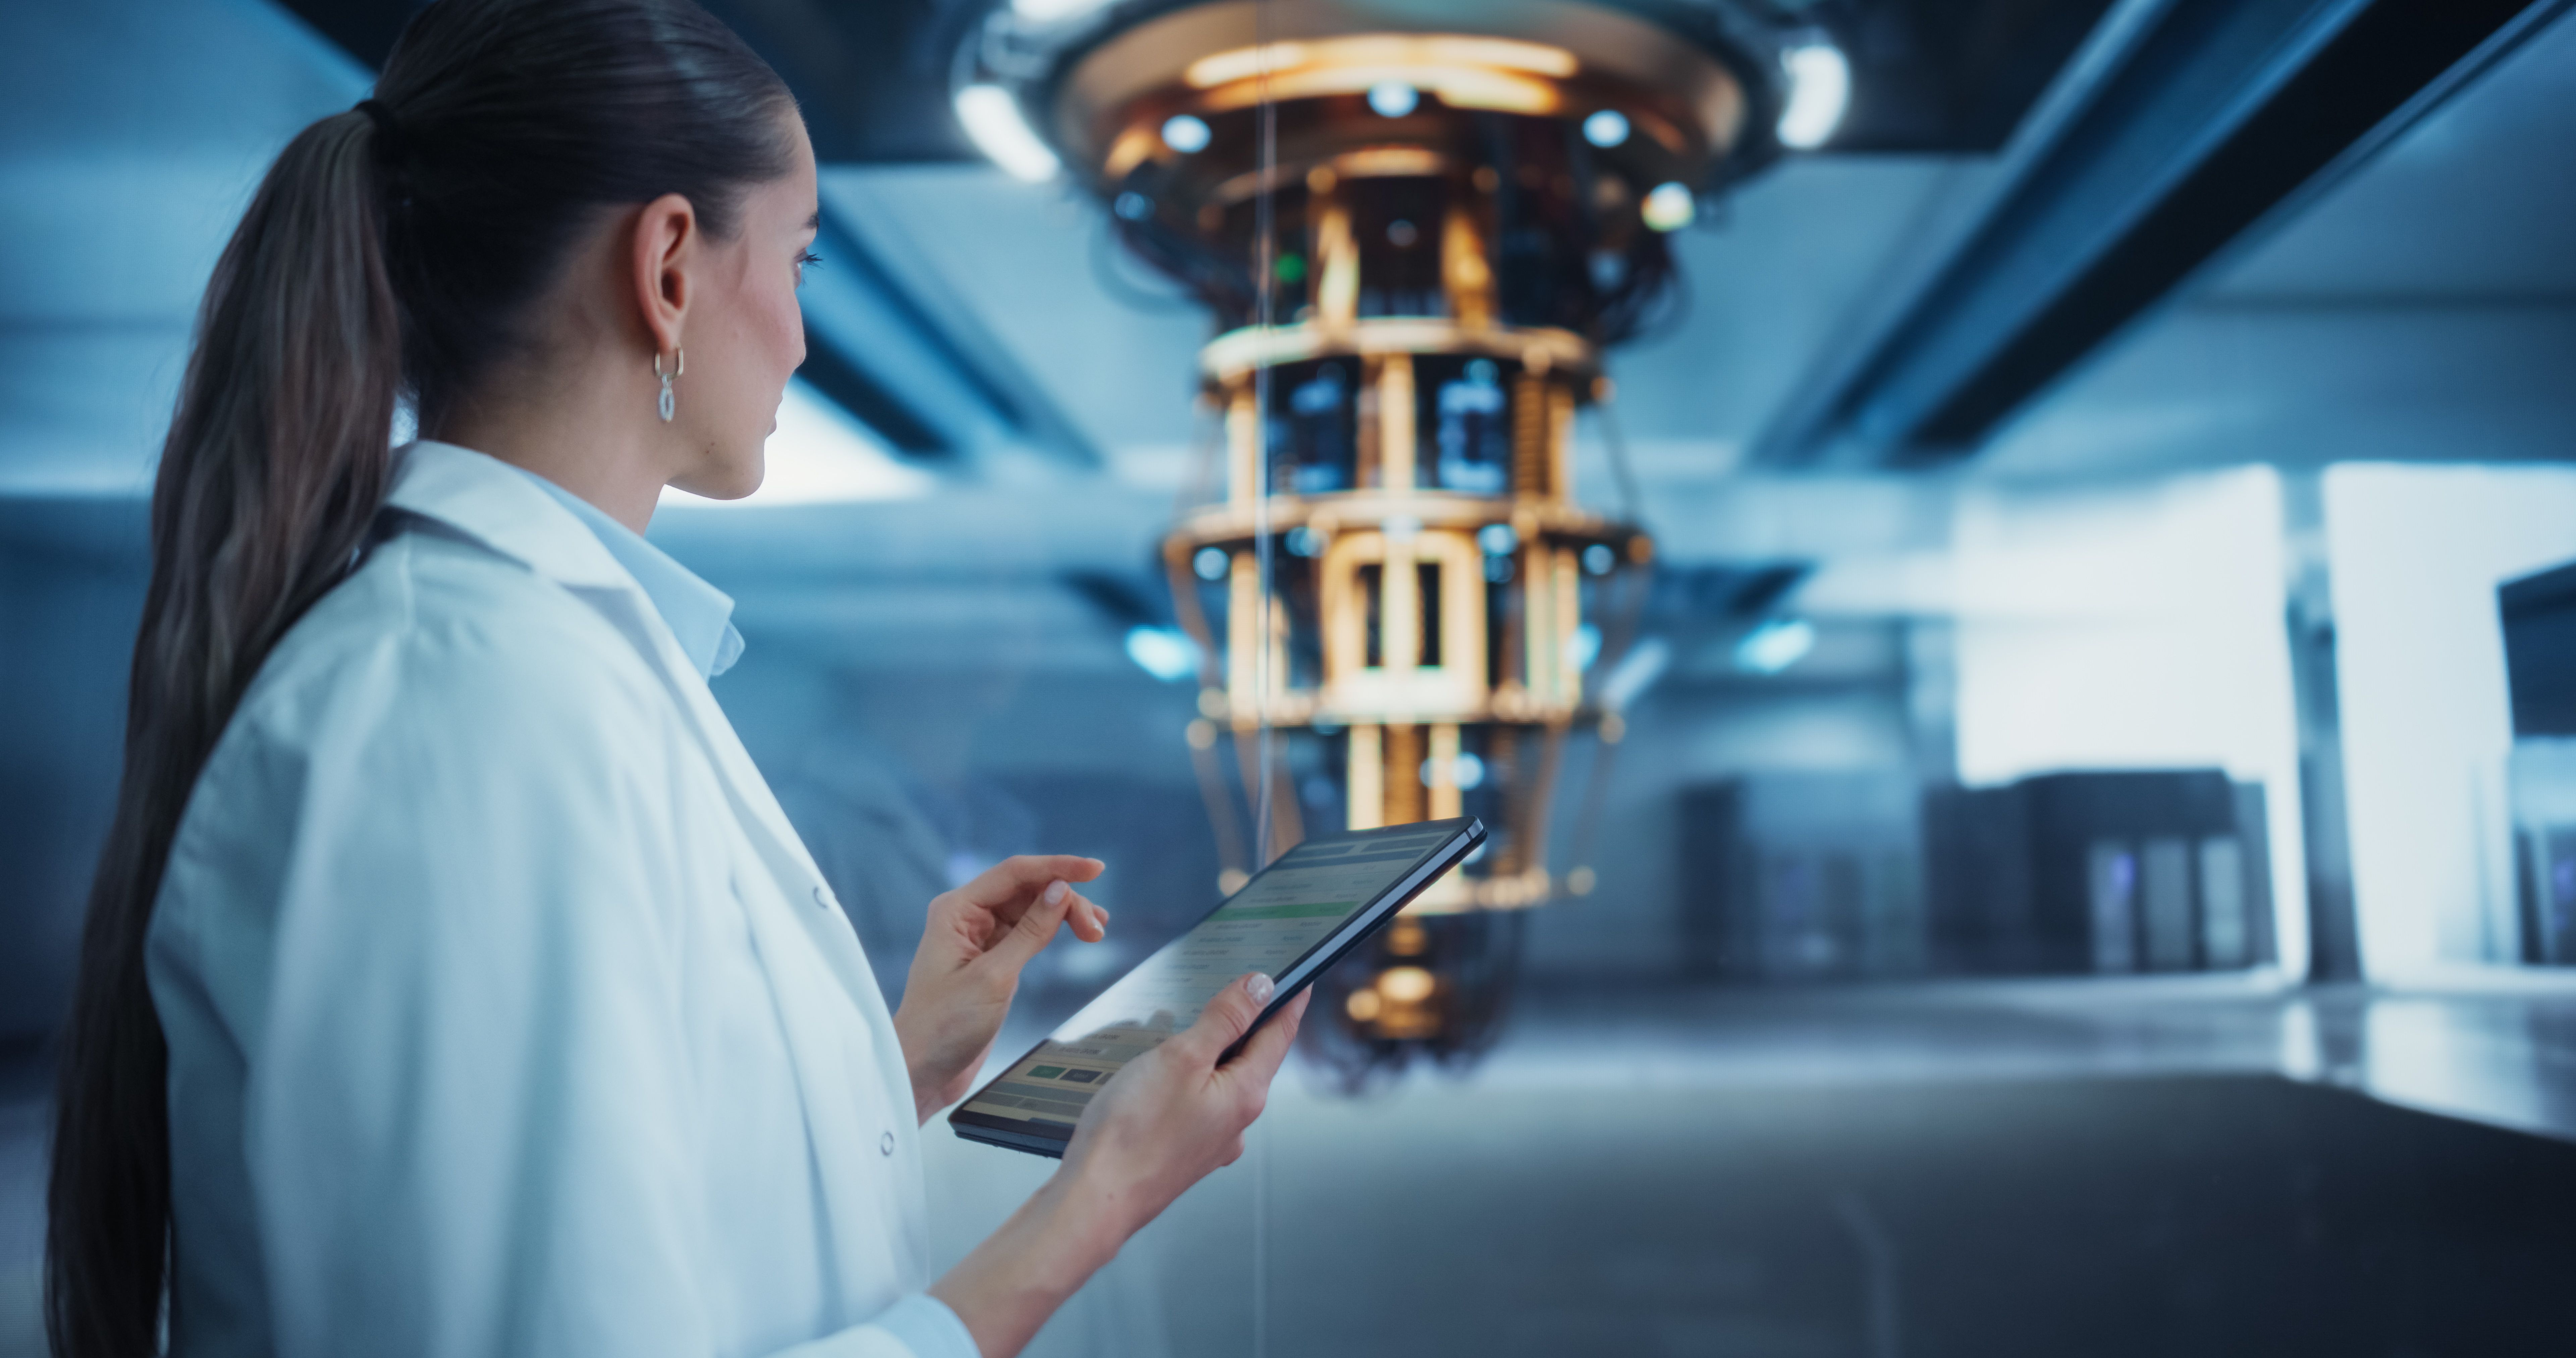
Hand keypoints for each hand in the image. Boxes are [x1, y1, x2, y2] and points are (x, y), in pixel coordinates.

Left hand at [893, 854, 1107, 1122]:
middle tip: (1096, 927)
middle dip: (1066, 899)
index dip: (1058, 867)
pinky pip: (1028, 931)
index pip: (1014, 872)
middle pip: (1027, 889)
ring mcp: (979, 937)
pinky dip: (1054, 931)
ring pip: (1032, 909)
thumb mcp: (994, 978)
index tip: (1096, 869)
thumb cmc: (943, 1026)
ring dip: (1065, 915)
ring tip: (1095, 932)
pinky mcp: (992, 959)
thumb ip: (1030, 932)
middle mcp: (966, 916)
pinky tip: (1076, 934)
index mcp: (956, 910)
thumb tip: (1061, 890)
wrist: (922, 1070)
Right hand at [1058, 972, 1310, 1241]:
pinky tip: (1157, 1073)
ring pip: (1220, 1082)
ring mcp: (1210, 1142)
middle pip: (1252, 1058)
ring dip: (1210, 1051)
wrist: (1095, 1199)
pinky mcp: (1182, 1153)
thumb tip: (1262, 986)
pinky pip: (1195, 1104)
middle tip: (1242, 989)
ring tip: (1188, 1025)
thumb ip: (1225, 1019)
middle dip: (1247, 1023)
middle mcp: (1236, 1122)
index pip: (1279, 1035)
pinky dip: (1186, 1079)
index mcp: (1246, 1095)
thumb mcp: (1183, 1057)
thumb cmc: (1134, 1131)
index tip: (1302, 978)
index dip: (1290, 1001)